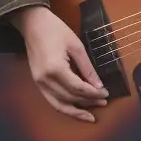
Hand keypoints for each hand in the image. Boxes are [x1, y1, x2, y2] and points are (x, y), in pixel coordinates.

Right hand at [12, 6, 107, 122]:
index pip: (78, 88)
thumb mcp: (76, 46)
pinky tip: (75, 108)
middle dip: (87, 102)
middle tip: (103, 102)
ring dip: (75, 110)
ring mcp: (39, 84)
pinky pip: (51, 100)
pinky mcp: (37, 83)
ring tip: (91, 114)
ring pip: (58, 104)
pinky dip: (64, 107)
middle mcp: (45, 80)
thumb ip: (87, 67)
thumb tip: (98, 85)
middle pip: (69, 98)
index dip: (93, 93)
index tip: (106, 94)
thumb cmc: (57, 30)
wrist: (34, 25)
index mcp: (55, 69)